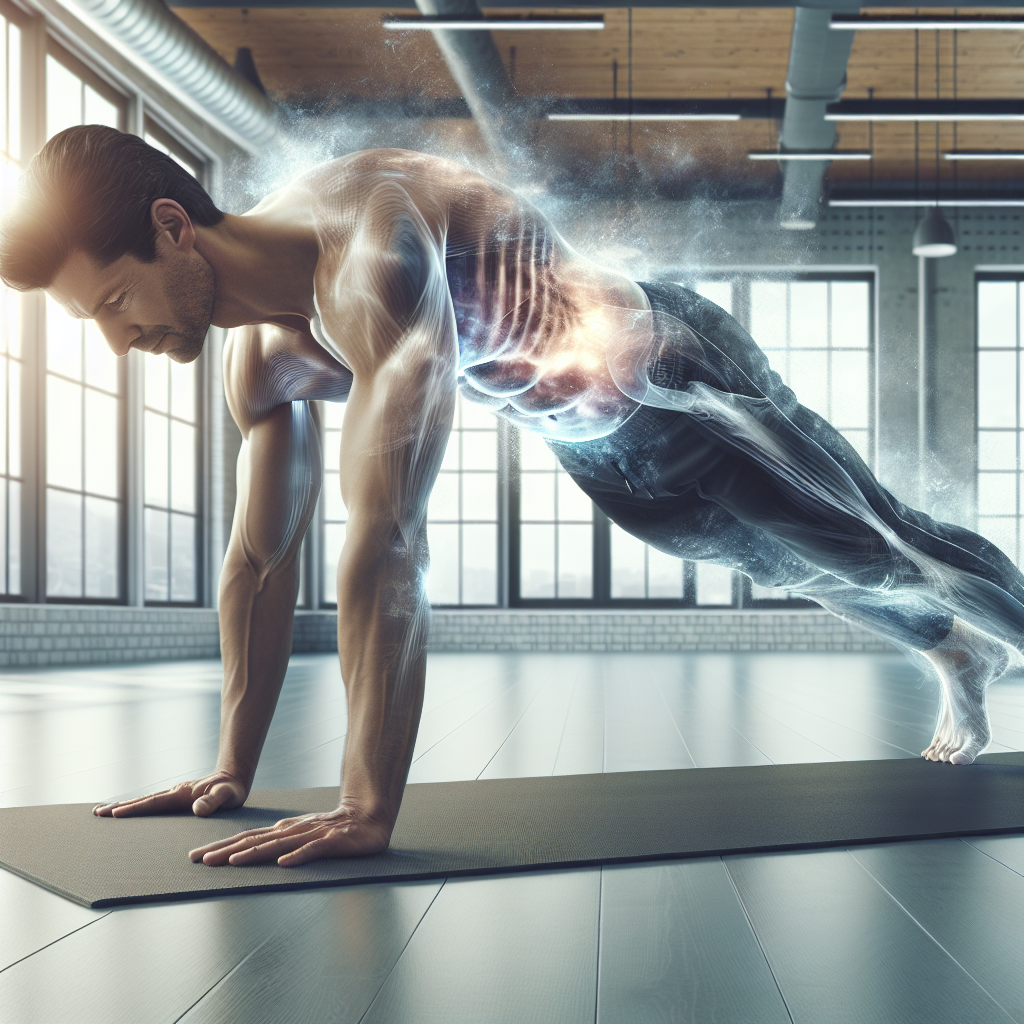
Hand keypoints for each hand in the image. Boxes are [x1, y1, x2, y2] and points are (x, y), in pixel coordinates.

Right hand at [93, 772, 247, 817]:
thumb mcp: (227, 795)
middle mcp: (174, 792)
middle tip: (96, 813)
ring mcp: (173, 794)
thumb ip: (213, 801)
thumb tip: (197, 808)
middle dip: (119, 807)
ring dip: (124, 806)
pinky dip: (137, 807)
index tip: (114, 813)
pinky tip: (129, 812)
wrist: (234, 778)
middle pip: (142, 801)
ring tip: (103, 812)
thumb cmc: (232, 790)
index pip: (154, 803)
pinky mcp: (176, 798)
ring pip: (145, 801)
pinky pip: (152, 803)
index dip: (134, 809)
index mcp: (181, 794)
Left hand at [188, 804, 391, 866]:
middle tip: (200, 860)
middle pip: (255, 840)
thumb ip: (283, 840)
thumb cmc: (335, 829)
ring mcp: (312, 835)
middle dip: (226, 850)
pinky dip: (297, 856)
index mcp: (285, 830)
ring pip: (277, 846)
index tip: (198, 856)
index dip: (223, 846)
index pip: (249, 838)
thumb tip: (258, 846)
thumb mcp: (304, 835)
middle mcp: (293, 831)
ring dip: (253, 854)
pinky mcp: (332, 842)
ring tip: (231, 862)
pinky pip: (312, 851)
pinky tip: (283, 864)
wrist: (369, 817)